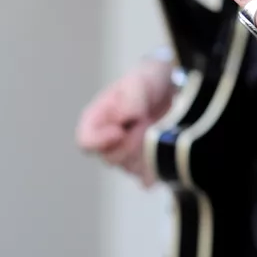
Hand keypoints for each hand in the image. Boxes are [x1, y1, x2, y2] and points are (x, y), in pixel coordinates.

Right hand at [75, 57, 176, 182]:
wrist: (170, 89)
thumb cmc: (147, 82)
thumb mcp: (140, 81)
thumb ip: (131, 97)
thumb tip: (125, 117)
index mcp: (96, 120)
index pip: (85, 142)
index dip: (100, 141)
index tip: (121, 130)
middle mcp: (106, 142)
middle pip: (111, 158)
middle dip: (133, 142)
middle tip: (147, 121)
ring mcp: (125, 156)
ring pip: (130, 167)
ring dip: (146, 149)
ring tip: (155, 125)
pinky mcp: (142, 165)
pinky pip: (147, 175)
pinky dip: (157, 161)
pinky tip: (163, 144)